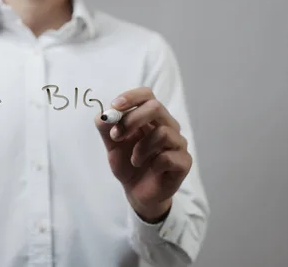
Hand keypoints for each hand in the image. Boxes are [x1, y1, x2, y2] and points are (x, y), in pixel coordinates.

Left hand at [95, 87, 191, 222]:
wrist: (137, 192)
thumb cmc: (128, 164)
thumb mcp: (112, 145)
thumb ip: (106, 128)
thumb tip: (103, 115)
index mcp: (151, 118)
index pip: (147, 95)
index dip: (131, 97)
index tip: (115, 106)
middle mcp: (168, 126)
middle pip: (156, 108)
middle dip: (132, 120)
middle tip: (116, 136)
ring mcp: (178, 143)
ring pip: (163, 132)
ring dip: (141, 147)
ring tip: (134, 160)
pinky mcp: (184, 162)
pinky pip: (168, 156)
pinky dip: (153, 163)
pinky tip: (149, 169)